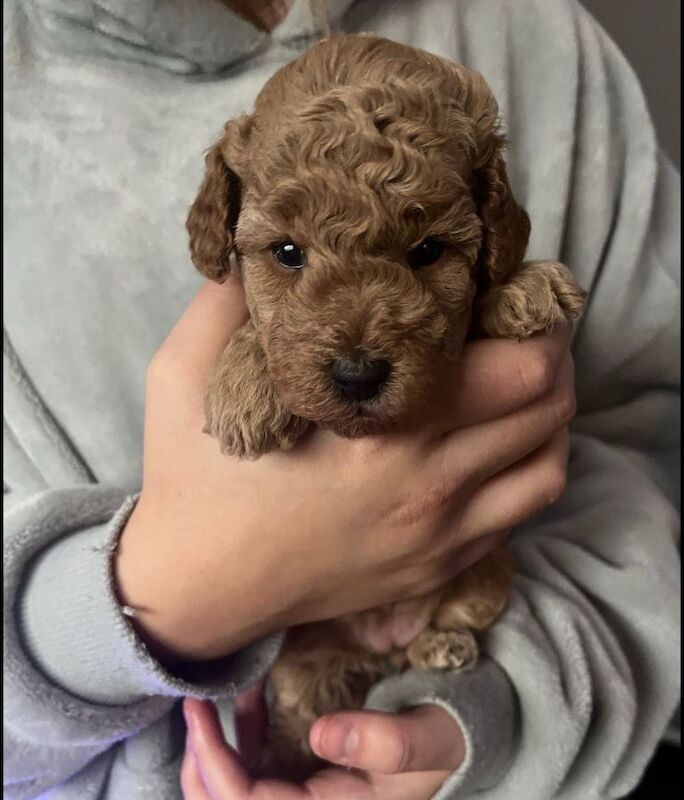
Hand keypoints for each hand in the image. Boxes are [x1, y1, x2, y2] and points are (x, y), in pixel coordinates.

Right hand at [116, 273, 574, 662]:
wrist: (200, 587)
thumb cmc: (195, 479)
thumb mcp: (183, 376)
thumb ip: (225, 304)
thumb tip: (264, 253)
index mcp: (381, 429)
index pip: (511, 365)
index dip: (528, 316)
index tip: (509, 288)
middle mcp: (430, 484)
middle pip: (548, 406)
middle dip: (551, 352)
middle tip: (523, 325)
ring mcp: (442, 535)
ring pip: (550, 464)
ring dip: (551, 413)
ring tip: (524, 382)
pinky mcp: (439, 568)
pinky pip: (522, 514)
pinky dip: (531, 468)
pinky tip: (500, 446)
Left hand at [181, 695, 461, 799]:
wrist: (450, 740)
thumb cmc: (440, 742)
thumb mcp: (422, 742)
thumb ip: (382, 741)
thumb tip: (321, 734)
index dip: (217, 769)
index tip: (201, 717)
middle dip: (200, 767)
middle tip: (191, 709)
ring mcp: (303, 794)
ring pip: (236, 790)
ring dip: (211, 753)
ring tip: (202, 705)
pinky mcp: (303, 774)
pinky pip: (258, 766)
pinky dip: (242, 736)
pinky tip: (247, 698)